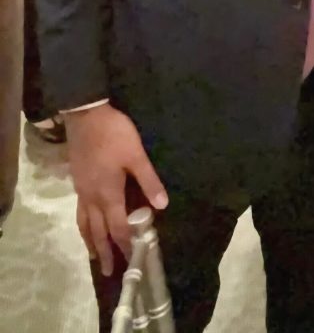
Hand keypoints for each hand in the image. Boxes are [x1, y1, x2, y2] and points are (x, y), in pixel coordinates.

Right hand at [65, 104, 167, 276]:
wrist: (85, 115)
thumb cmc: (114, 134)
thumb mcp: (136, 155)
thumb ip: (149, 180)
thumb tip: (162, 205)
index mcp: (108, 194)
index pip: (118, 226)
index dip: (126, 243)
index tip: (133, 260)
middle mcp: (92, 197)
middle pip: (98, 231)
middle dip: (106, 252)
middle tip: (111, 271)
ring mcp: (82, 190)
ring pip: (85, 223)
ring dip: (91, 242)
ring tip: (96, 256)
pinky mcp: (77, 181)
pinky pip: (80, 211)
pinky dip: (84, 225)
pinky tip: (87, 223)